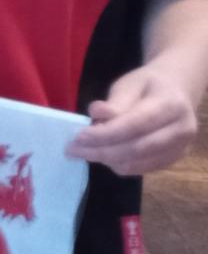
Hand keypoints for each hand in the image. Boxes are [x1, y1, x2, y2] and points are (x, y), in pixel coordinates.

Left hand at [68, 63, 200, 175]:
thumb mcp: (129, 84)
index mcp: (172, 105)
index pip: (136, 124)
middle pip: (138, 148)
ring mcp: (181, 148)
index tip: (79, 136)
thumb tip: (97, 113)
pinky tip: (102, 154)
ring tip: (83, 151)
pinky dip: (118, 165)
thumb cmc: (148, 86)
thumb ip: (116, 102)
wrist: (176, 92)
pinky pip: (142, 169)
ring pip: (138, 163)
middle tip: (72, 149)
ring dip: (106, 160)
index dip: (106, 133)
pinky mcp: (173, 159)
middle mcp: (182, 130)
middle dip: (101, 151)